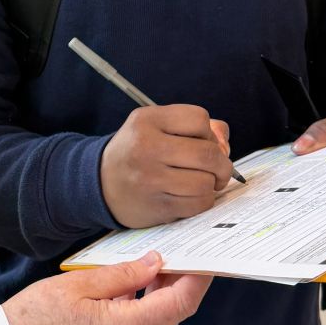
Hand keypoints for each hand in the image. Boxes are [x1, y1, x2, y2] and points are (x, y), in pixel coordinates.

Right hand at [5, 253, 210, 324]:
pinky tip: (134, 286)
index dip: (197, 277)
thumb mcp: (79, 284)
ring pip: (159, 322)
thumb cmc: (36, 316)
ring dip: (162, 294)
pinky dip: (145, 308)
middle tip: (180, 250)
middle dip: (181, 282)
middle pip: (173, 312)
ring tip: (155, 263)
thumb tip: (156, 261)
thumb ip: (123, 273)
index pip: (180, 301)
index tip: (205, 255)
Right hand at [99, 105, 234, 228]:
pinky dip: (203, 200)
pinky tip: (191, 195)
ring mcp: (151, 179)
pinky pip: (199, 203)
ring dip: (212, 184)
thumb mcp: (157, 127)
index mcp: (147, 121)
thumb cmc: (138, 152)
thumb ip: (196, 127)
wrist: (100, 183)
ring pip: (206, 181)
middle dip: (222, 163)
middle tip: (217, 169)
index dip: (208, 132)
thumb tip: (225, 145)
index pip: (199, 119)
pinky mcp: (157, 205)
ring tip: (201, 182)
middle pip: (208, 153)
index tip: (200, 142)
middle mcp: (146, 147)